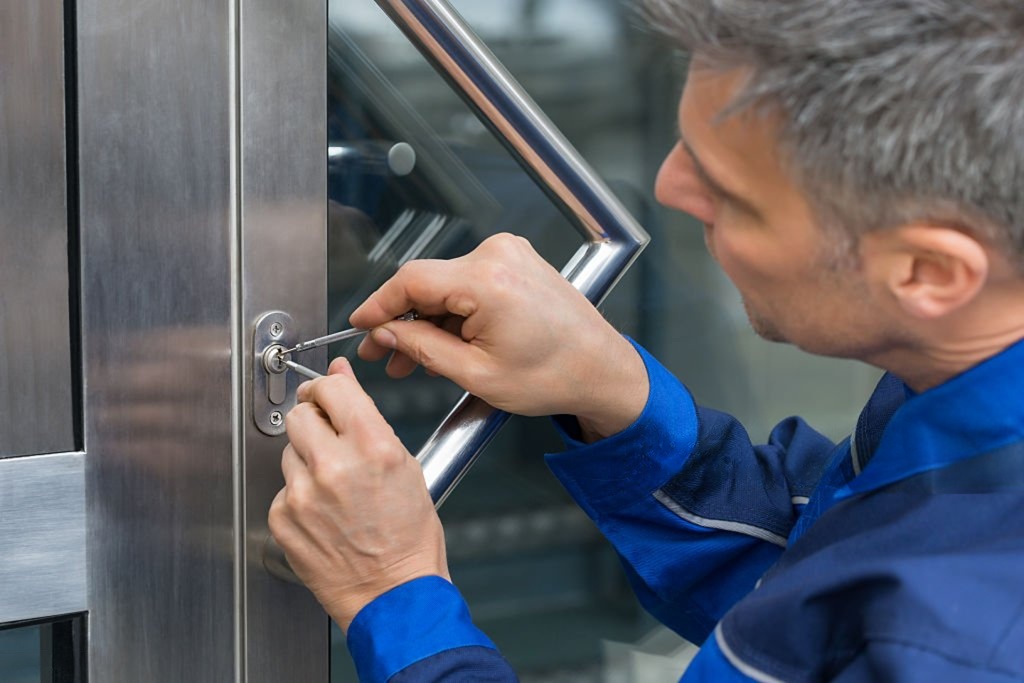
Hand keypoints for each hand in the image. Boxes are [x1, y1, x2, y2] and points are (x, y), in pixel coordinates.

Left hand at [268, 357, 448, 630]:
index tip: (326, 393)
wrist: (393, 595)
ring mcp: (303, 494)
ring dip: (306, 459)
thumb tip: (341, 378)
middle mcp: (334, 466)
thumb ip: (368, 418)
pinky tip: (323, 512)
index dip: (327, 388)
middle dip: (313, 421)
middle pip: (300, 414)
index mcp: (372, 446)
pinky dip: (298, 494)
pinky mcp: (282, 519)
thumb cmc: (408, 539)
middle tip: (329, 439)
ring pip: (288, 451)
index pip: (331, 388)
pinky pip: (282, 488)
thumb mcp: (405, 466)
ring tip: (334, 487)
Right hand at [351, 233, 648, 439]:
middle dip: (402, 321)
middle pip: (427, 283)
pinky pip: (468, 284)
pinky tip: (443, 342)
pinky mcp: (516, 262)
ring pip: (446, 285)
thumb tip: (386, 332)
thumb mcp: (476, 374)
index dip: (378, 304)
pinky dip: (453, 312)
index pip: (411, 280)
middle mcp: (498, 257)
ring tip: (412, 359)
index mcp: (488, 281)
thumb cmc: (554, 376)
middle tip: (383, 354)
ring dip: (427, 320)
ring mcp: (510, 255)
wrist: (602, 370)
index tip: (359, 325)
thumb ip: (422, 348)